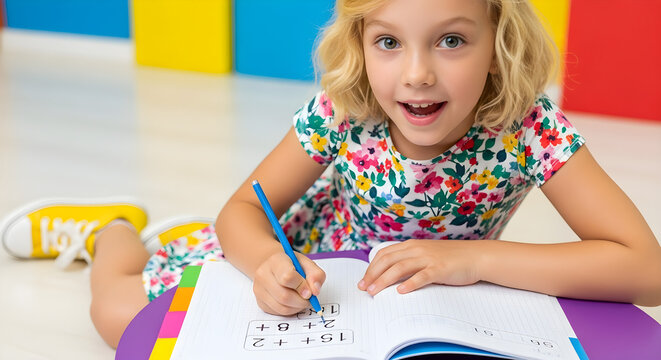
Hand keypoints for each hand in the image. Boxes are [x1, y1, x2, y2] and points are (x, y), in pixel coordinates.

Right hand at [253, 251, 325, 315]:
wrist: (275, 267)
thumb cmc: (292, 265)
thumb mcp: (307, 264)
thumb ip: (316, 275)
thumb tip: (315, 291)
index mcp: (275, 261)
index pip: (287, 277)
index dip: (301, 287)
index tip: (309, 291)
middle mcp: (263, 275)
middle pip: (284, 296)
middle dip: (301, 301)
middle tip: (308, 298)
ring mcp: (259, 289)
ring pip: (282, 307)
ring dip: (297, 307)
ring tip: (301, 299)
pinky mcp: (260, 302)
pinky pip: (278, 312)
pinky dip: (290, 310)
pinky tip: (293, 302)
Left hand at [358, 240, 480, 295]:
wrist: (475, 256)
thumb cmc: (450, 259)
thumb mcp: (426, 256)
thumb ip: (410, 262)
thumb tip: (390, 276)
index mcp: (411, 246)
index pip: (384, 254)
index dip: (371, 268)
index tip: (363, 281)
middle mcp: (417, 249)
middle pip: (388, 261)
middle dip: (373, 275)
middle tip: (364, 288)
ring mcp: (428, 258)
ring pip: (400, 268)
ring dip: (384, 280)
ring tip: (374, 292)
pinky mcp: (439, 269)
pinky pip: (422, 276)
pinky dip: (410, 284)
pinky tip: (401, 292)